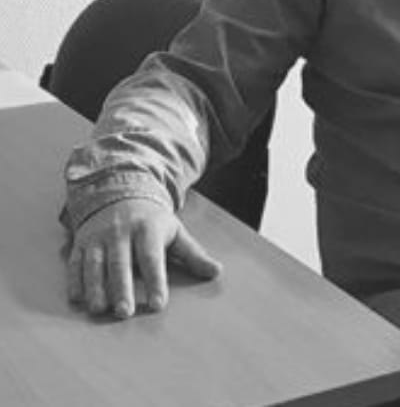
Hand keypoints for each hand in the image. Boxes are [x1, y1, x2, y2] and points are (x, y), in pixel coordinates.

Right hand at [66, 198, 221, 318]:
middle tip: (125, 312)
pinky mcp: (81, 243)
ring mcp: (98, 237)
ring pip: (95, 264)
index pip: (152, 258)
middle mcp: (121, 232)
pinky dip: (75, 281)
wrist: (121, 194)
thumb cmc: (152, 221)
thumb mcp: (175, 232)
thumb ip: (193, 254)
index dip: (156, 282)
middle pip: (120, 263)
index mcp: (148, 229)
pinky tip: (78, 299)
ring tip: (100, 310)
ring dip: (96, 288)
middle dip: (122, 288)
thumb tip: (216, 272)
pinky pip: (75, 263)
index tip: (158, 305)